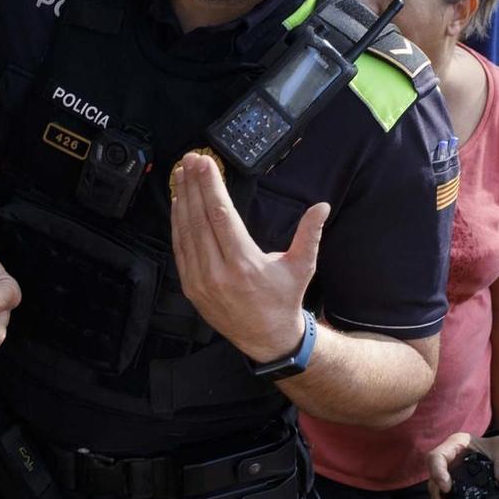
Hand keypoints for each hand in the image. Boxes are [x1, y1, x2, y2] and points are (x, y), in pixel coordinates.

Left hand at [169, 152, 325, 361]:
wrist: (268, 339)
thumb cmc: (284, 300)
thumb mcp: (302, 266)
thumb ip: (309, 234)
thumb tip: (320, 207)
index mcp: (244, 264)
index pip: (220, 215)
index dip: (211, 186)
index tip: (205, 163)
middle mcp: (218, 272)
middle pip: (199, 218)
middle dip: (192, 185)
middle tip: (189, 160)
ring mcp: (200, 281)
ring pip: (185, 232)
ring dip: (182, 200)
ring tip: (181, 175)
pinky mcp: (191, 287)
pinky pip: (180, 249)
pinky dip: (177, 224)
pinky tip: (178, 205)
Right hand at [424, 431, 498, 498]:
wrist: (498, 452)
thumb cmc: (496, 446)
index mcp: (454, 445)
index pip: (435, 458)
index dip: (437, 473)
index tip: (446, 488)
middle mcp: (447, 461)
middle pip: (432, 481)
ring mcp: (447, 476)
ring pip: (436, 494)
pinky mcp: (452, 488)